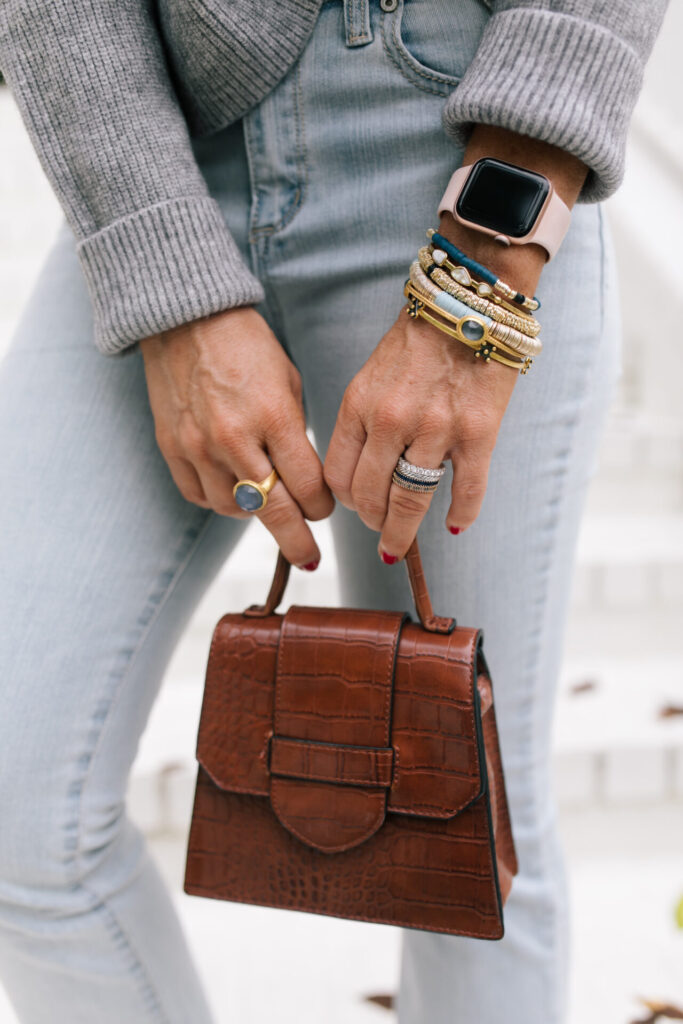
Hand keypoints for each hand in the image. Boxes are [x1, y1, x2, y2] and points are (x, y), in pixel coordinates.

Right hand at [140, 306, 333, 568]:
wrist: (185, 318)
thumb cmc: (247, 346)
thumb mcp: (288, 383)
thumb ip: (297, 434)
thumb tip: (305, 481)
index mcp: (274, 416)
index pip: (307, 486)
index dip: (322, 506)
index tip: (325, 509)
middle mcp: (235, 438)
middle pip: (275, 512)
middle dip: (298, 540)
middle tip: (310, 558)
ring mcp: (198, 446)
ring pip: (235, 510)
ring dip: (256, 512)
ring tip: (265, 500)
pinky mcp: (171, 448)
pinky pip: (199, 496)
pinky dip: (220, 500)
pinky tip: (232, 488)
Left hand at [325, 123, 586, 561]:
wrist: (470, 300)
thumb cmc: (417, 341)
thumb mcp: (371, 376)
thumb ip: (362, 421)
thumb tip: (362, 472)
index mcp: (359, 405)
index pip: (339, 475)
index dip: (345, 501)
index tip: (355, 508)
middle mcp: (391, 420)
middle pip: (371, 495)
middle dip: (372, 522)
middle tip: (379, 534)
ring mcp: (436, 428)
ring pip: (411, 500)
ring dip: (403, 530)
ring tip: (399, 545)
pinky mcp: (478, 431)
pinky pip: (468, 489)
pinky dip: (461, 514)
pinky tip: (455, 526)